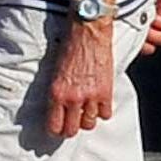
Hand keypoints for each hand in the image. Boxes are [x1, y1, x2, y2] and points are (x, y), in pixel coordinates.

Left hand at [46, 16, 117, 137]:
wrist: (87, 30)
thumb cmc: (70, 45)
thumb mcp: (56, 71)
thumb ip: (58, 91)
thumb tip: (58, 106)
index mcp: (56, 93)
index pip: (54, 125)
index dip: (56, 130)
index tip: (58, 129)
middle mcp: (72, 98)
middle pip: (72, 130)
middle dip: (71, 129)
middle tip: (73, 124)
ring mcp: (90, 96)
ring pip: (89, 124)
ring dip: (88, 120)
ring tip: (87, 112)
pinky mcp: (106, 91)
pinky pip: (106, 114)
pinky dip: (103, 111)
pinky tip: (100, 104)